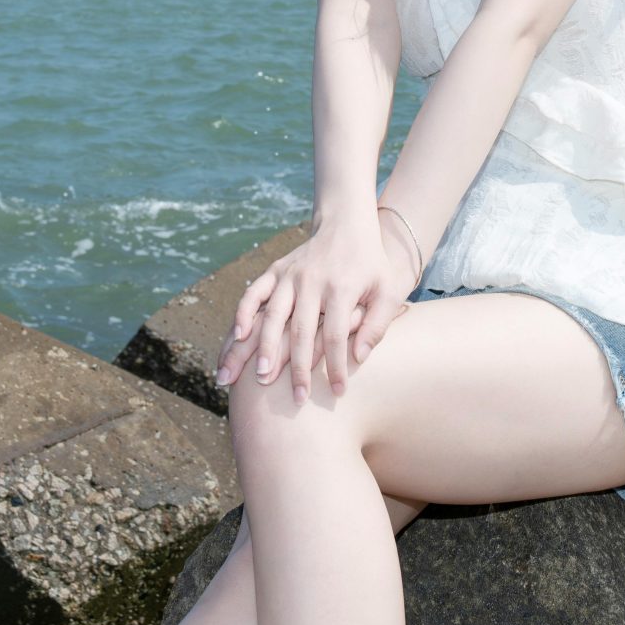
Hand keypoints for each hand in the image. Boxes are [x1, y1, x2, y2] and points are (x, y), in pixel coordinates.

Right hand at [215, 208, 423, 404]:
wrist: (347, 225)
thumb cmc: (371, 265)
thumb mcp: (388, 290)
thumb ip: (377, 324)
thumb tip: (358, 357)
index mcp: (341, 287)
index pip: (335, 336)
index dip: (335, 367)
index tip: (336, 394)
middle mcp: (312, 281)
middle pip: (300, 331)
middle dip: (296, 368)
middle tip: (294, 399)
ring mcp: (290, 275)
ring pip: (272, 316)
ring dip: (263, 348)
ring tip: (256, 379)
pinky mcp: (275, 270)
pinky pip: (254, 292)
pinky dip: (243, 313)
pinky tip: (236, 336)